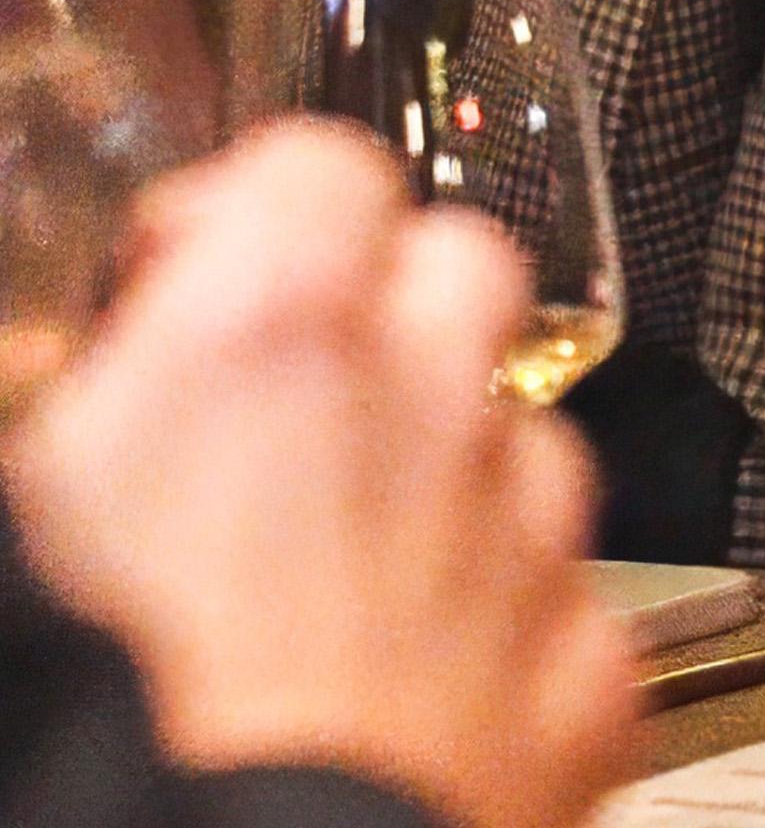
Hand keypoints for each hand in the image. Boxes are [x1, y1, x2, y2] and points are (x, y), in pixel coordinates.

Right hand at [5, 123, 638, 827]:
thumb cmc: (100, 721)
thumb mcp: (26, 504)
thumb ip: (82, 401)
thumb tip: (83, 382)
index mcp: (271, 335)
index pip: (319, 166)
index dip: (255, 212)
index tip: (198, 274)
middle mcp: (428, 406)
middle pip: (460, 271)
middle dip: (387, 309)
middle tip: (290, 398)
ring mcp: (526, 539)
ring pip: (526, 434)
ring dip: (451, 469)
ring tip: (334, 564)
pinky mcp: (586, 672)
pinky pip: (566, 603)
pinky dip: (503, 628)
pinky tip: (413, 684)